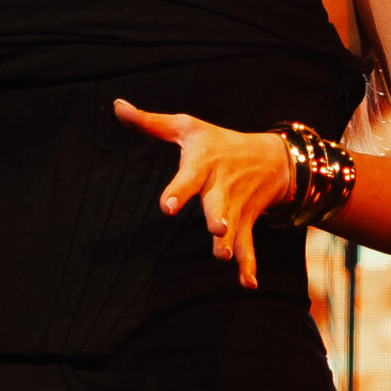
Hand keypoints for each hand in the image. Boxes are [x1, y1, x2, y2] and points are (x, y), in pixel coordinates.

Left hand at [113, 100, 297, 289]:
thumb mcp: (188, 127)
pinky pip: (249, 247)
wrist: (272, 159)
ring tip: (224, 256)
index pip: (190, 177)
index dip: (179, 191)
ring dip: (231, 244)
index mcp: (205, 164)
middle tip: (218, 228)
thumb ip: (151, 123)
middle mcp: (222, 188)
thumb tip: (117, 106)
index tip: (167, 207)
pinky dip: (249, 265)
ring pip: (234, 229)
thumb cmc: (219, 142)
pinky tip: (248, 284)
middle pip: (219, 204)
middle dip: (219, 217)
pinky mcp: (246, 225)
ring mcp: (236, 208)